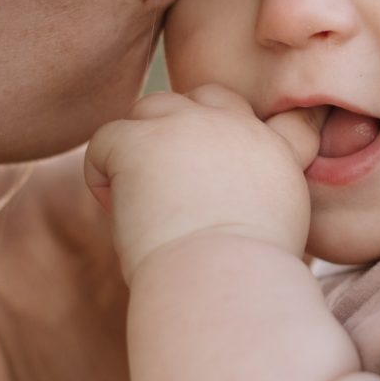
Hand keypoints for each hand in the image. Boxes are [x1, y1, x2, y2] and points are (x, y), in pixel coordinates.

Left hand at [85, 85, 323, 278]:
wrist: (222, 282)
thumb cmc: (243, 280)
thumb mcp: (278, 230)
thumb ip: (257, 196)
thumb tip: (218, 198)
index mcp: (274, 152)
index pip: (275, 117)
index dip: (244, 133)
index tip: (225, 168)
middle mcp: (235, 127)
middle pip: (206, 98)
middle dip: (185, 129)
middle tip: (170, 182)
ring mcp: (187, 125)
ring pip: (152, 107)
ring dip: (142, 144)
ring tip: (139, 195)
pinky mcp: (140, 140)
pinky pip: (106, 138)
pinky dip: (101, 172)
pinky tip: (115, 206)